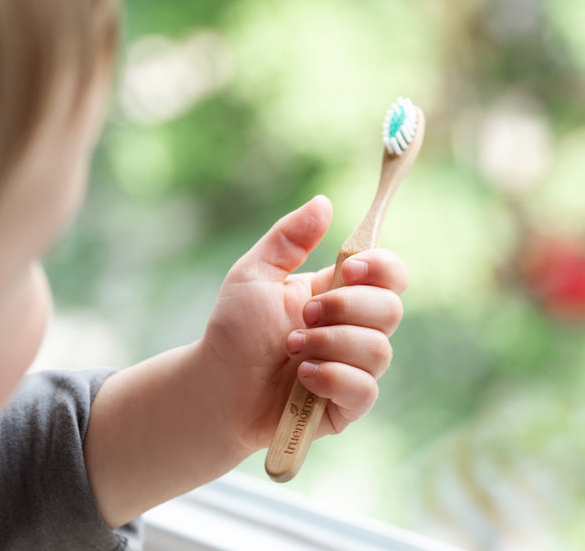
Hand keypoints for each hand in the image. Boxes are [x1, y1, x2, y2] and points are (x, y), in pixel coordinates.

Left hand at [201, 195, 407, 451]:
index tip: (346, 270)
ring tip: (292, 349)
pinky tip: (303, 378)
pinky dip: (331, 378)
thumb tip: (324, 202)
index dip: (380, 267)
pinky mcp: (346, 404)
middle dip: (344, 308)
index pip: (388, 274)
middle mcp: (352, 328)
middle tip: (304, 315)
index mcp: (336, 293)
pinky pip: (365, 389)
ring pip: (378, 350)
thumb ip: (288, 238)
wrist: (216, 387)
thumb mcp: (254, 274)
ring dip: (329, 344)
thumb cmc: (234, 330)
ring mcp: (352, 367)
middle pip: (391, 308)